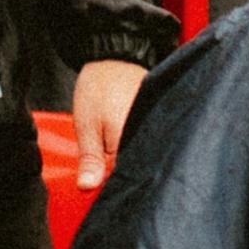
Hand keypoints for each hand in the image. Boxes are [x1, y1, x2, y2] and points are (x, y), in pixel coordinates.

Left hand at [70, 58, 145, 189]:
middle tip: (111, 170)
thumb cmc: (99, 87)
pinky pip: (153, 143)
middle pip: (141, 171)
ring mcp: (158, 129)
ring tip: (123, 156)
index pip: (127, 179)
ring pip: (147, 158)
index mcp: (132, 142)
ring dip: (136, 162)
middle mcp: (152, 138)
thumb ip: (90, 159)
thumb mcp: (87, 125)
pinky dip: (143, 148)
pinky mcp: (161, 122)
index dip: (115, 188)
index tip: (106, 192)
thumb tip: (87, 188)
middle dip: (127, 177)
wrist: (116, 56)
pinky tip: (134, 147)